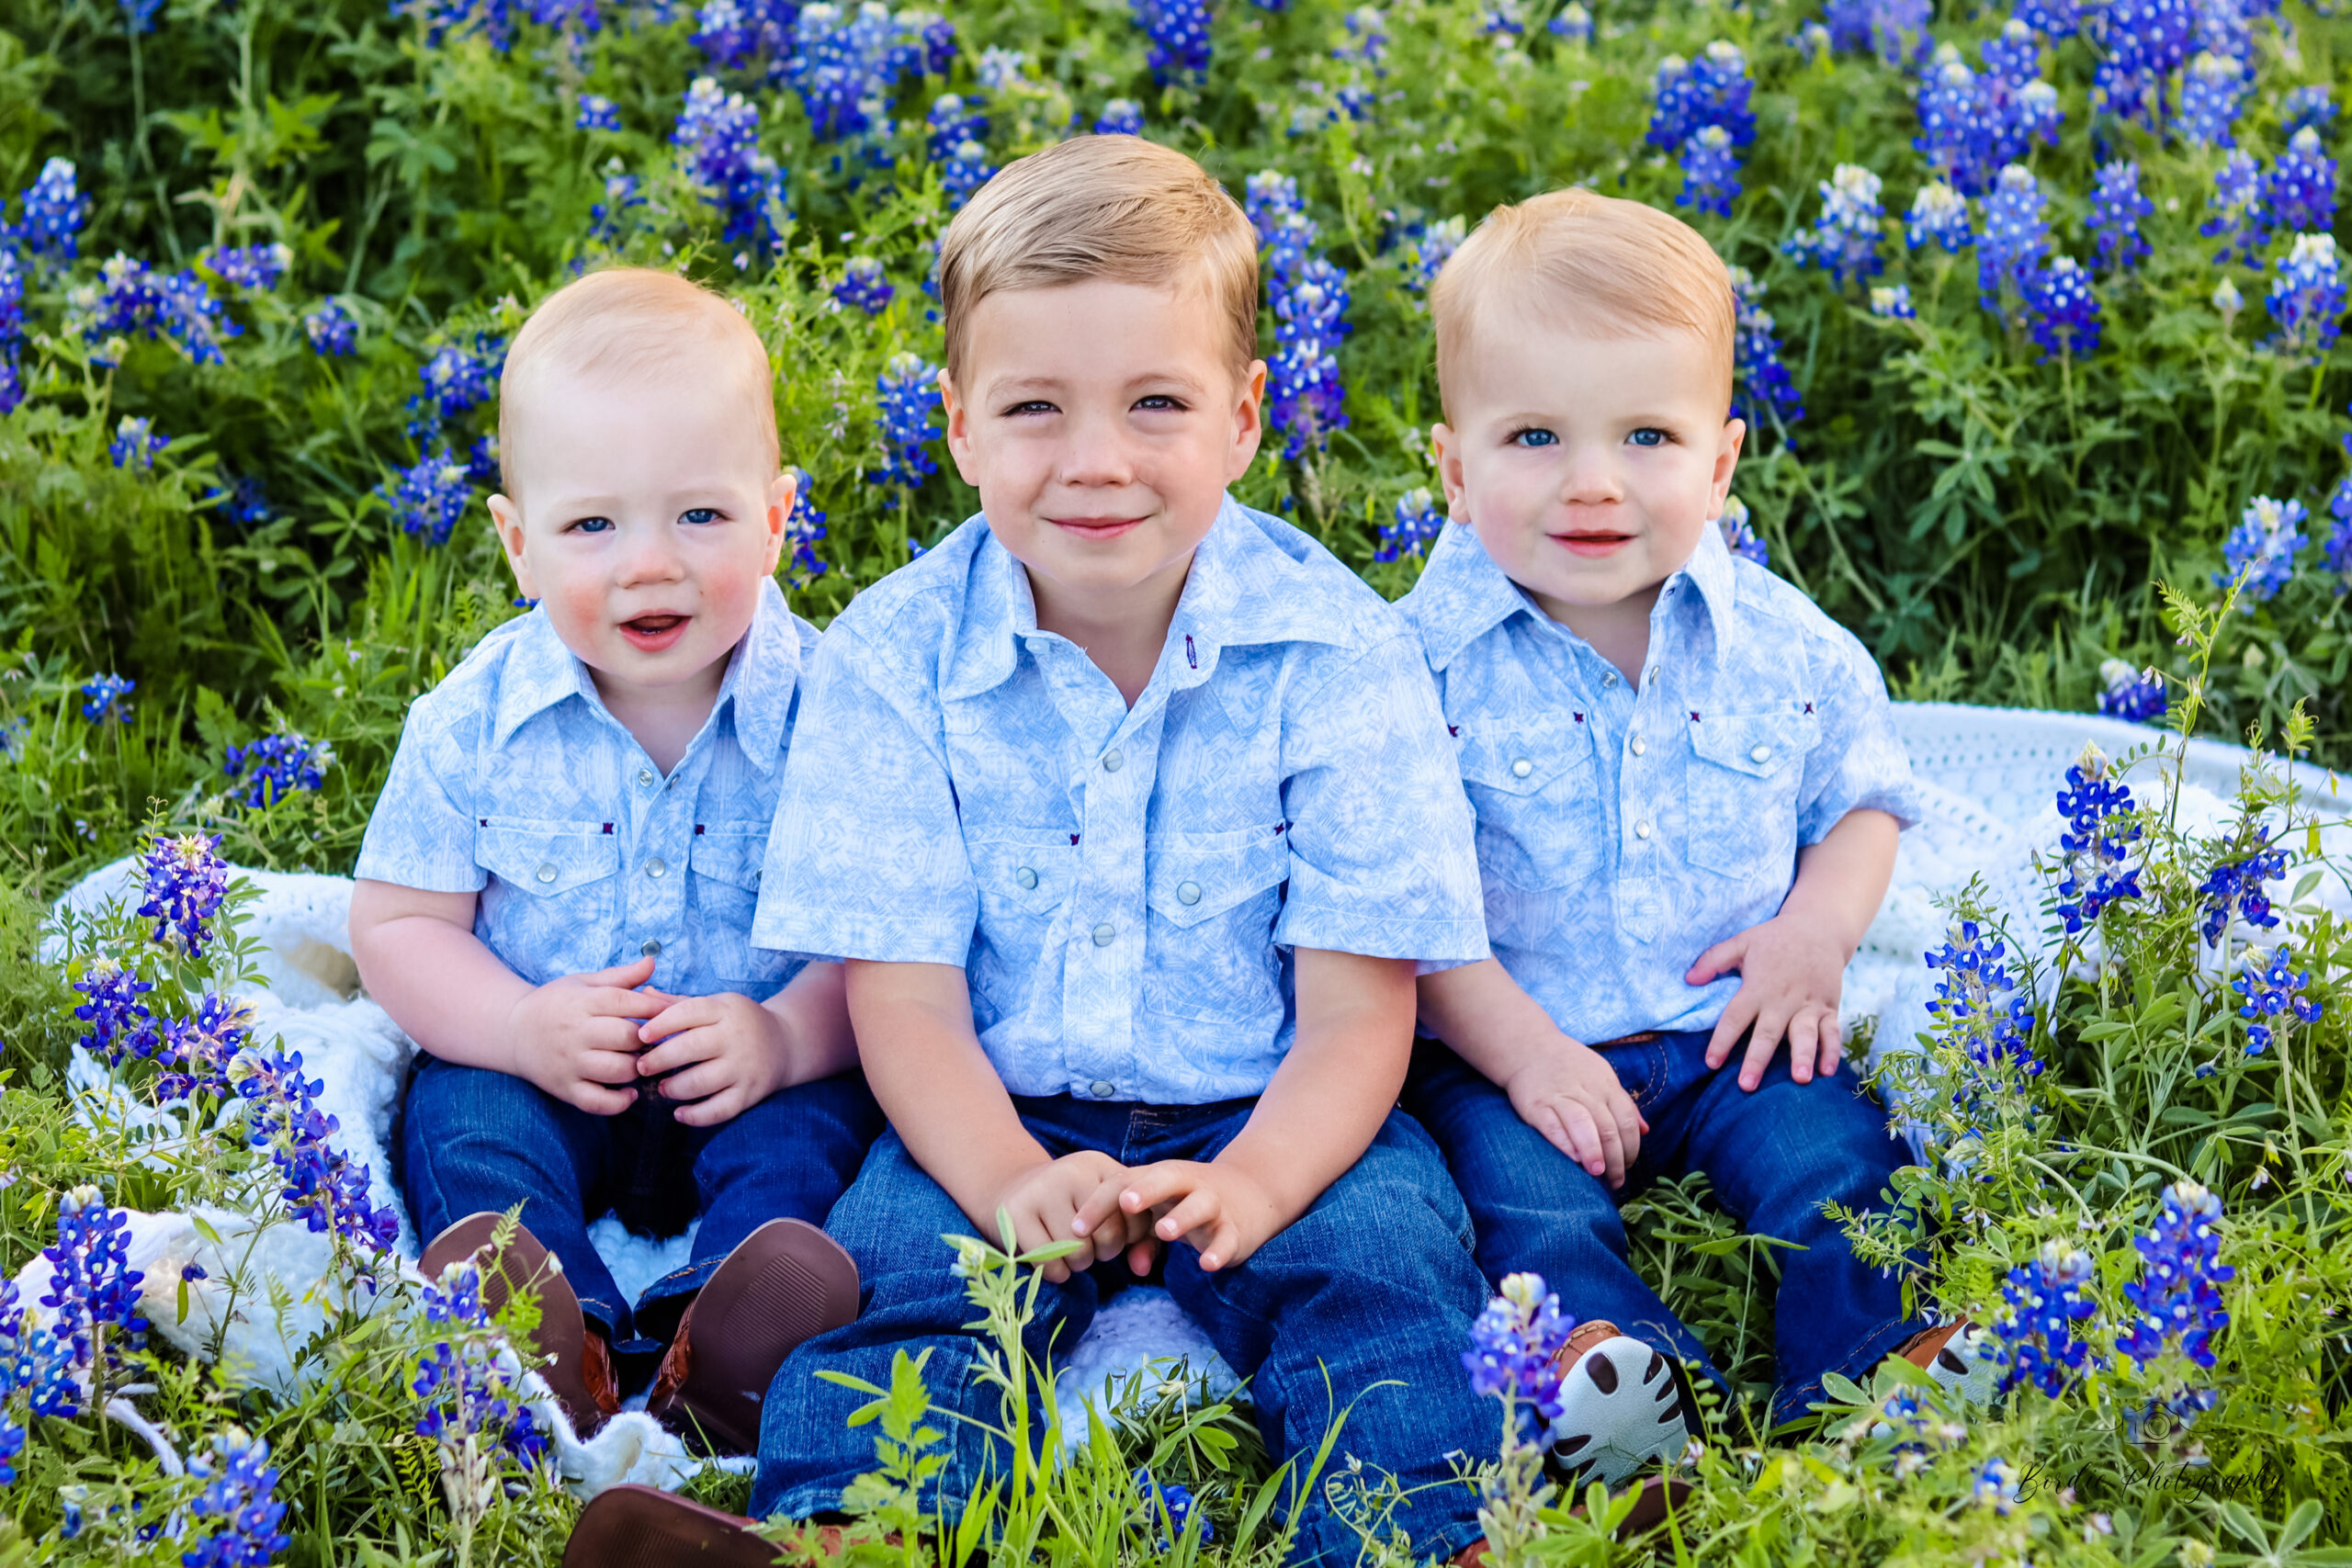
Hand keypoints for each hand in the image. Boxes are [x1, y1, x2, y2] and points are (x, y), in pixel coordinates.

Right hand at [506, 955, 659, 1114]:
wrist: (512, 1031)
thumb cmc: (556, 1003)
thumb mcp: (584, 983)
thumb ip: (620, 977)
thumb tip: (652, 961)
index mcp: (583, 1002)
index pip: (627, 1003)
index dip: (656, 1008)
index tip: (673, 1013)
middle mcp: (576, 1033)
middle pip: (628, 1038)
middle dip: (649, 1039)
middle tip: (656, 1040)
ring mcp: (569, 1063)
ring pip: (618, 1070)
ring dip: (638, 1068)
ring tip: (641, 1062)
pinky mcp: (564, 1088)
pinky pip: (598, 1102)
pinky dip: (619, 1102)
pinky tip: (629, 1092)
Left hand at [634, 989, 794, 1127]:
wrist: (786, 1043)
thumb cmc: (739, 1022)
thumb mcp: (716, 1005)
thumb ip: (679, 1003)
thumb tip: (643, 995)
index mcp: (726, 1010)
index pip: (689, 1012)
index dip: (661, 1024)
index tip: (641, 1036)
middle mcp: (736, 1037)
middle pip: (690, 1048)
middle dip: (659, 1059)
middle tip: (642, 1067)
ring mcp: (744, 1067)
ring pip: (701, 1082)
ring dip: (673, 1088)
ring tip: (662, 1088)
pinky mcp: (750, 1093)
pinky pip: (719, 1110)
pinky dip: (696, 1116)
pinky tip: (679, 1113)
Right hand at [991, 1152, 1153, 1282]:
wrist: (1010, 1187)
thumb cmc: (1069, 1205)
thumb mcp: (1104, 1204)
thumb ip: (1137, 1234)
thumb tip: (1142, 1268)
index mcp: (1099, 1165)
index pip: (1134, 1211)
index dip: (1131, 1235)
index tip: (1117, 1237)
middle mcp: (1072, 1171)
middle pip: (1108, 1234)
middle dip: (1104, 1253)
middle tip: (1092, 1250)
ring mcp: (1041, 1189)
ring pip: (1077, 1251)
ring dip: (1078, 1265)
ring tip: (1071, 1254)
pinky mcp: (1015, 1212)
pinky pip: (1048, 1262)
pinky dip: (1055, 1273)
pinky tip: (1053, 1265)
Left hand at [1093, 1160, 1282, 1272]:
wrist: (1252, 1193)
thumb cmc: (1191, 1204)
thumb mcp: (1164, 1215)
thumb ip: (1143, 1240)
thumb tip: (1134, 1269)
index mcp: (1160, 1179)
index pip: (1124, 1183)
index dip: (1099, 1204)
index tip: (1075, 1230)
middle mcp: (1187, 1185)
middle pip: (1165, 1178)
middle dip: (1146, 1190)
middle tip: (1126, 1204)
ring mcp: (1214, 1205)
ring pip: (1200, 1205)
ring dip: (1182, 1217)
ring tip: (1164, 1231)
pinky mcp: (1236, 1229)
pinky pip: (1227, 1239)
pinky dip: (1218, 1251)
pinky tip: (1206, 1264)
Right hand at [1503, 1036, 1648, 1188]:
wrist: (1528, 1047)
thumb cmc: (1569, 1065)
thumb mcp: (1602, 1075)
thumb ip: (1623, 1103)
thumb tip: (1646, 1130)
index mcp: (1605, 1084)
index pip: (1626, 1120)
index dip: (1632, 1147)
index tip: (1629, 1166)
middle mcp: (1585, 1090)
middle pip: (1607, 1128)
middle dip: (1615, 1159)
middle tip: (1616, 1180)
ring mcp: (1559, 1096)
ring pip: (1583, 1125)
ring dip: (1593, 1152)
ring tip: (1598, 1172)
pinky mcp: (1535, 1104)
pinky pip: (1552, 1125)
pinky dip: (1564, 1143)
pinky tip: (1574, 1158)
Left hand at [1686, 914, 1849, 1091]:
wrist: (1820, 927)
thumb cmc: (1774, 938)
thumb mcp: (1741, 941)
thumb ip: (1713, 960)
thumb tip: (1688, 979)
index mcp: (1758, 986)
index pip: (1736, 1016)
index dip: (1722, 1040)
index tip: (1711, 1062)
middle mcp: (1783, 999)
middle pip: (1768, 1032)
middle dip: (1758, 1059)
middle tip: (1747, 1085)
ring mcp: (1809, 1004)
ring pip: (1805, 1034)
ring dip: (1802, 1056)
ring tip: (1799, 1079)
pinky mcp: (1830, 1007)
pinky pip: (1833, 1031)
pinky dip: (1832, 1051)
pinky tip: (1828, 1071)